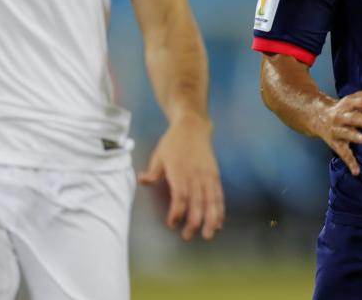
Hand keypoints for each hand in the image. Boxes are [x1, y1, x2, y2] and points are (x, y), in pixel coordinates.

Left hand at [138, 112, 224, 239]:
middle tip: (187, 236)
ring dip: (211, 219)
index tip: (172, 224)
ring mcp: (207, 175)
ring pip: (211, 201)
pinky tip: (218, 222)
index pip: (181, 196)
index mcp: (180, 171)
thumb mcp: (158, 155)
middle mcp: (196, 174)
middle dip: (194, 221)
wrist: (193, 127)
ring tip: (208, 235)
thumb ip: (152, 172)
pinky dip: (220, 209)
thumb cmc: (173, 142)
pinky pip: (219, 195)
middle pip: (198, 202)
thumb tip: (141, 180)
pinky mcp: (215, 175)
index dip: (177, 212)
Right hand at [312, 87, 361, 175]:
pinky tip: (357, 171)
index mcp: (348, 103)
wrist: (317, 116)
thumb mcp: (357, 100)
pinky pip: (343, 153)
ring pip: (346, 133)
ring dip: (355, 137)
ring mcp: (337, 130)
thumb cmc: (345, 108)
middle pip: (354, 117)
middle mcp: (341, 116)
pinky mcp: (335, 143)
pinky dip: (349, 163)